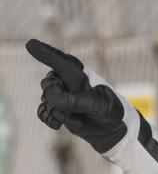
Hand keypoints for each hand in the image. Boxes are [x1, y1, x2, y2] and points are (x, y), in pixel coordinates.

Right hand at [26, 39, 127, 153]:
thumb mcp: (98, 105)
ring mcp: (59, 93)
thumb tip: (54, 101)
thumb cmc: (110, 110)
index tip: (30, 44)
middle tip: (74, 108)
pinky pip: (42, 112)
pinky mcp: (55, 108)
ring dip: (60, 113)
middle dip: (58, 99)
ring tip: (78, 117)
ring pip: (46, 101)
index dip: (44, 52)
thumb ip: (76, 101)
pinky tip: (60, 124)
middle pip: (47, 85)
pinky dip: (51, 119)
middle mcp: (65, 79)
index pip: (58, 60)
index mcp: (77, 72)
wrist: (112, 129)